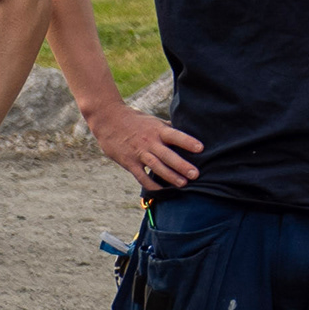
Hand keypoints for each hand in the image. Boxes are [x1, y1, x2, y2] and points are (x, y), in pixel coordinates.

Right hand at [89, 101, 203, 189]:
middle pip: (168, 155)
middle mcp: (149, 141)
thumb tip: (186, 131)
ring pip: (156, 166)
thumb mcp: (152, 120)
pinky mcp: (128, 162)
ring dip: (170, 176)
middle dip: (182, 166)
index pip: (175, 135)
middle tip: (196, 175)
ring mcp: (138, 152)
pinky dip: (151, 184)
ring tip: (183, 184)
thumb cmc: (134, 119)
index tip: (201, 148)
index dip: (187, 142)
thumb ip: (167, 128)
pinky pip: (141, 176)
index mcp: (157, 130)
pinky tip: (161, 190)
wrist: (107, 119)